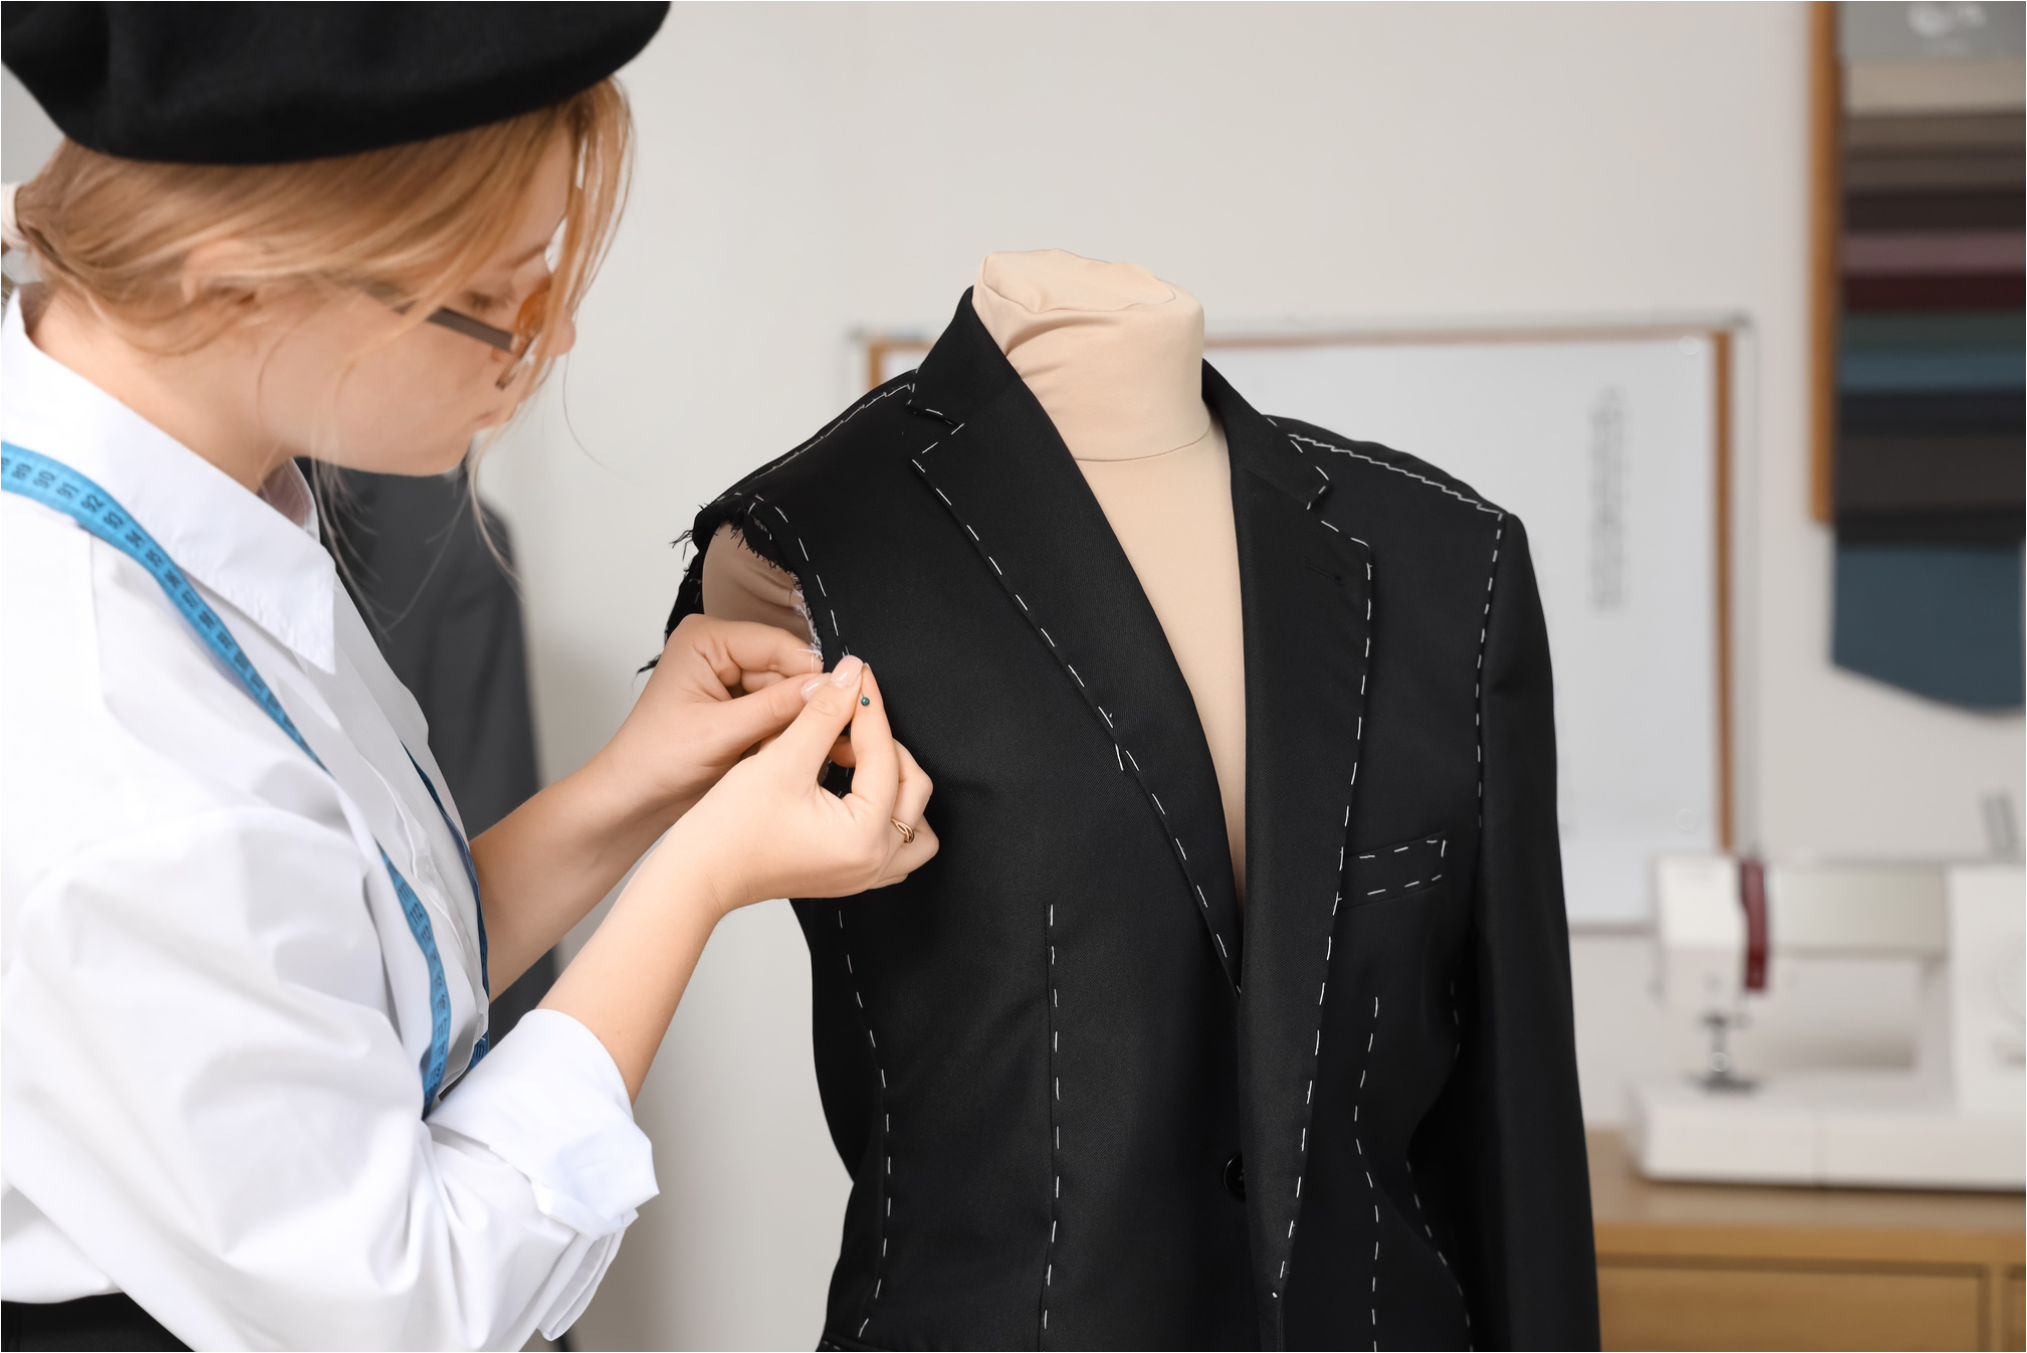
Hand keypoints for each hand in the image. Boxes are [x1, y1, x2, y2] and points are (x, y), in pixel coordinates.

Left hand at [595, 614, 822, 824]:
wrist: (635, 798)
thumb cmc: (654, 761)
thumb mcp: (721, 733)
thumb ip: (777, 707)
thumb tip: (829, 686)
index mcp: (706, 639)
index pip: (777, 643)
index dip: (811, 672)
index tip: (845, 698)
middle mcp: (720, 651)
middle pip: (786, 667)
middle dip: (805, 701)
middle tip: (834, 732)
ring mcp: (731, 678)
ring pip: (788, 692)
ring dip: (798, 720)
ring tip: (811, 747)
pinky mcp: (740, 705)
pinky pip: (779, 711)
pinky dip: (787, 732)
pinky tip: (791, 749)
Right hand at [665, 655, 937, 914]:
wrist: (699, 873)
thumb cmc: (730, 831)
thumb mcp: (783, 759)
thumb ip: (825, 713)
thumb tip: (851, 677)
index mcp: (865, 837)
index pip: (885, 756)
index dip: (869, 708)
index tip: (858, 677)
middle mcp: (874, 862)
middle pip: (912, 786)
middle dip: (881, 744)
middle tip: (845, 719)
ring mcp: (864, 875)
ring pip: (912, 819)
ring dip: (893, 781)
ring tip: (851, 756)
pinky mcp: (848, 874)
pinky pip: (893, 841)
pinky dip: (884, 809)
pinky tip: (851, 785)